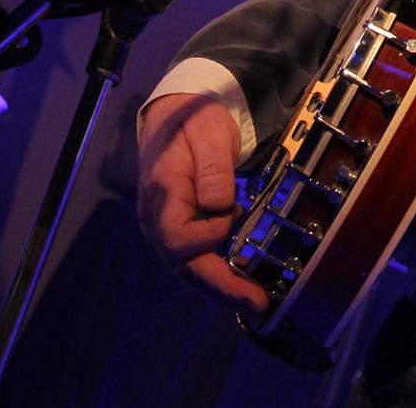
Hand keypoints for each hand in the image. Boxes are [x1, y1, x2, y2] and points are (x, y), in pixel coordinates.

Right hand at [137, 93, 269, 308]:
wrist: (176, 114)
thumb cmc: (194, 120)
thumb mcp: (208, 132)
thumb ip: (213, 168)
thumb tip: (220, 205)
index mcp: (162, 194)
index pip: (178, 237)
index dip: (208, 236)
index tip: (234, 213)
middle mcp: (157, 217)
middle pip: (184, 263)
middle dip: (221, 286)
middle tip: (258, 302)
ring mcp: (165, 226)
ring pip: (188, 267)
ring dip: (221, 286)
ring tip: (255, 301)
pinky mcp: (178, 227)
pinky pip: (193, 257)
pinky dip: (216, 273)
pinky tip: (241, 281)